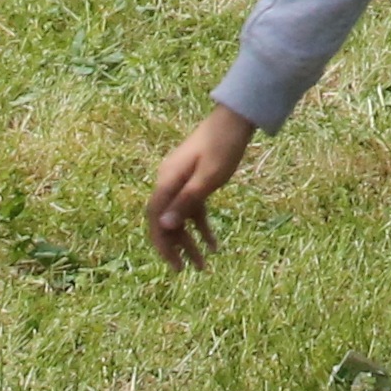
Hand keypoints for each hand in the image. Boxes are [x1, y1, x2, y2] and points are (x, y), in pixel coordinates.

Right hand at [146, 108, 258, 267]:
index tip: (173, 265)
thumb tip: (164, 225)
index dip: (162, 244)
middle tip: (186, 270)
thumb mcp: (208, 178)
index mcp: (168, 181)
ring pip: (180, 217)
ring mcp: (180, 180)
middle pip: (165, 221)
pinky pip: (192, 208)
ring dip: (189, 241)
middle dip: (175, 247)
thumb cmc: (223, 146)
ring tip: (203, 265)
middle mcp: (169, 181)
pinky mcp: (193, 179)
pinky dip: (201, 226)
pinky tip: (213, 244)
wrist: (234, 120)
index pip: (156, 219)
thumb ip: (186, 201)